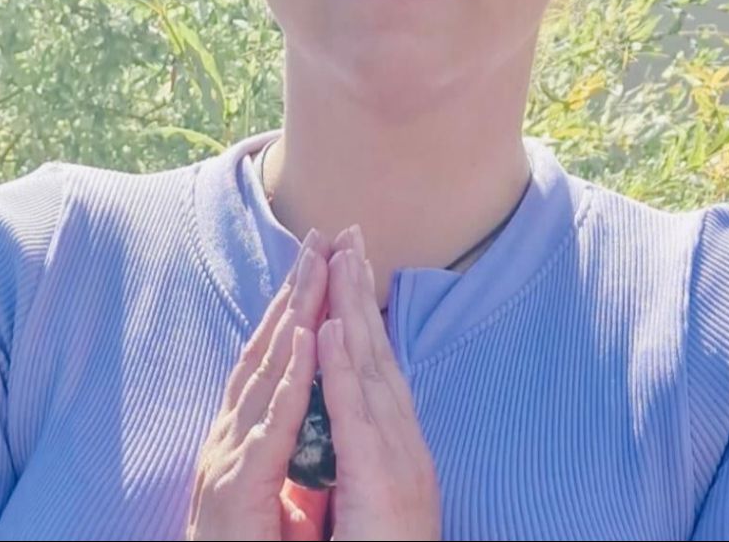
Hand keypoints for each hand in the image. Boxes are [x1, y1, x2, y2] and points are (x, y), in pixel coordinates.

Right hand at [189, 230, 332, 540]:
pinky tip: (307, 339)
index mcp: (242, 434)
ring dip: (293, 315)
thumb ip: (281, 447)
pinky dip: (290, 378)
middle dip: (296, 291)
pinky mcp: (238, 485)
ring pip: (267, 372)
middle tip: (319, 235)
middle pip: (268, 349)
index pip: (273, 358)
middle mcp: (230, 436)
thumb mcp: (269, 490)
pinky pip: (271, 423)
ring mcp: (229, 457)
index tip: (321, 260)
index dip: (296, 308)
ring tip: (317, 266)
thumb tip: (304, 414)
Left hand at [320, 227, 440, 541]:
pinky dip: (340, 367)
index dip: (360, 313)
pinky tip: (326, 328)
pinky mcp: (378, 477)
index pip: (374, 364)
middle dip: (359, 292)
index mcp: (395, 444)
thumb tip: (336, 422)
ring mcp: (395, 456)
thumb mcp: (364, 493)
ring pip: (369, 368)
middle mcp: (402, 441)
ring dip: (351, 310)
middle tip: (346, 235)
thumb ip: (352, 453)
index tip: (347, 266)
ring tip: (338, 258)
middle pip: (376, 351)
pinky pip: (354, 414)